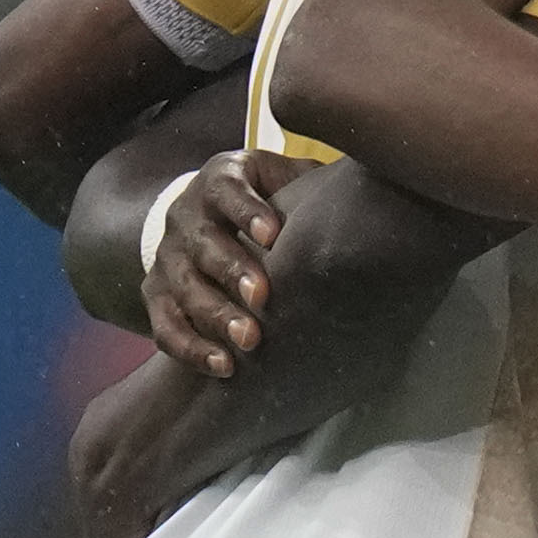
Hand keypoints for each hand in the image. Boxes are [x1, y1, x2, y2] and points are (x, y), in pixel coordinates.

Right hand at [141, 147, 297, 374]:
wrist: (217, 220)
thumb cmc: (274, 202)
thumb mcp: (291, 180)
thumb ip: (319, 181)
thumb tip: (380, 171)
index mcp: (221, 180)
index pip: (226, 189)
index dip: (246, 210)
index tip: (274, 235)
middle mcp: (186, 215)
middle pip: (202, 242)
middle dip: (232, 270)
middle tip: (263, 297)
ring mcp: (167, 257)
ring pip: (182, 286)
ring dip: (214, 315)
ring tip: (249, 340)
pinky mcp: (157, 294)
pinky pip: (164, 324)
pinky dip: (190, 347)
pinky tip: (223, 366)